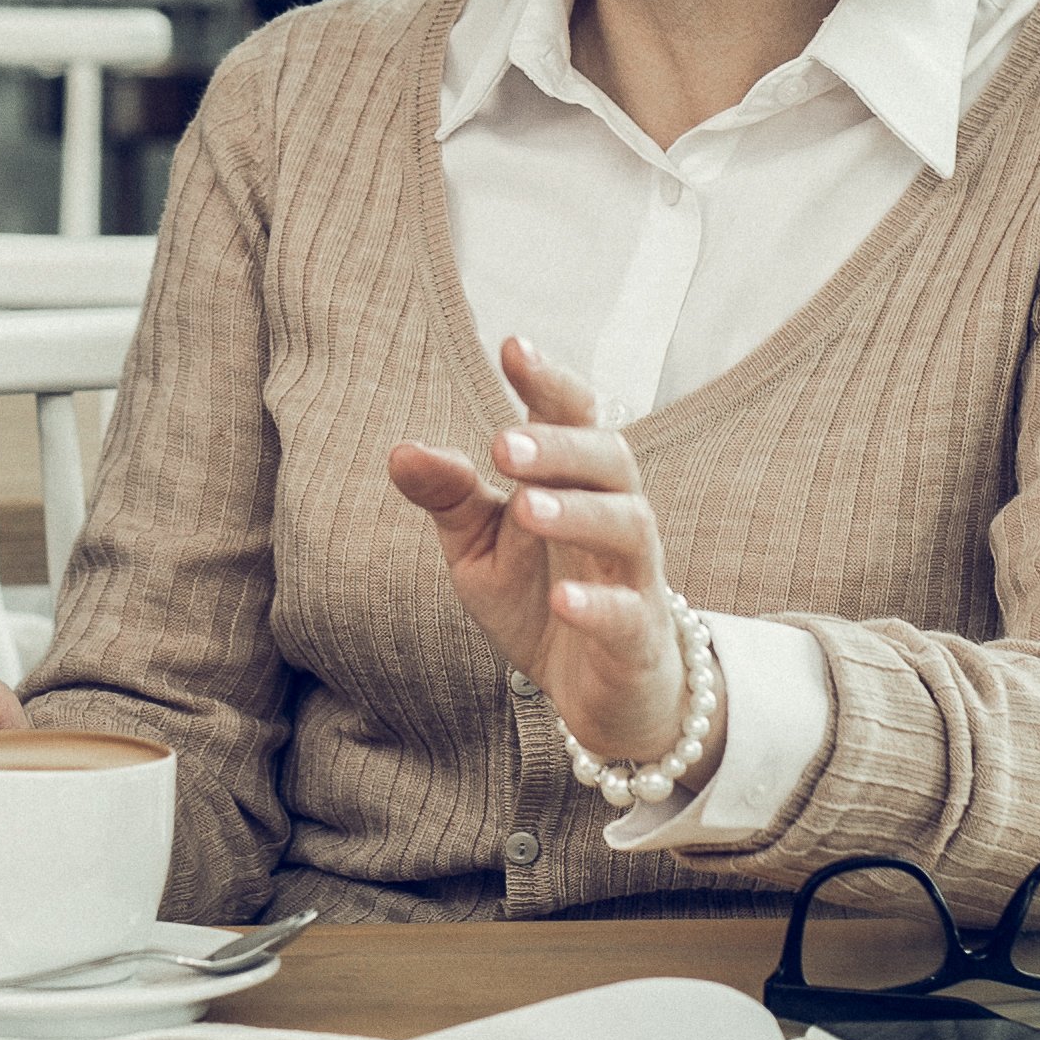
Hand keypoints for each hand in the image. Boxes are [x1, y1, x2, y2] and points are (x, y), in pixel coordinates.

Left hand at [387, 332, 688, 769]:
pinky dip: (597, 604)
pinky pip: (628, 614)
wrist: (597, 694)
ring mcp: (635, 576)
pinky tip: (563, 599)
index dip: (548, 380)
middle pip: (610, 459)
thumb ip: (449, 497)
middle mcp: (616, 515)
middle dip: (560, 446)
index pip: (574, 415)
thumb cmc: (538, 597)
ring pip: (629, 526)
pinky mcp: (639, 638)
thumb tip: (400, 450)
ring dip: (579, 512)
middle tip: (504, 444)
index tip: (512, 345)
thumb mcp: (479, 546)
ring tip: (527, 506)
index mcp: (576, 482)